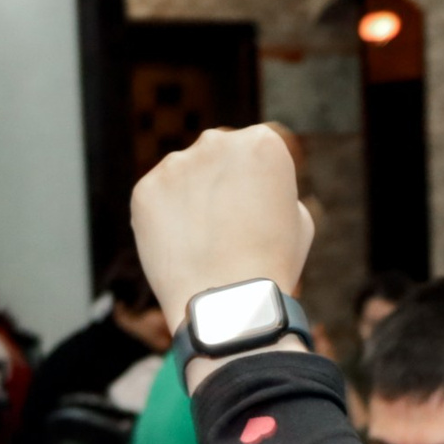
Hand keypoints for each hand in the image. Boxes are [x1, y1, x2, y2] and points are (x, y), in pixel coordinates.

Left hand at [130, 124, 314, 336]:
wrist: (228, 301)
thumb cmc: (273, 264)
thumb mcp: (298, 218)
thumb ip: (273, 190)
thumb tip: (255, 188)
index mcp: (261, 142)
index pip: (254, 149)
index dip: (255, 182)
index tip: (254, 209)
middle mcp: (216, 141)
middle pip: (216, 154)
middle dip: (219, 182)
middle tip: (225, 225)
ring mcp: (176, 164)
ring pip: (183, 175)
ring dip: (190, 198)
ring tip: (202, 242)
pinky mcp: (145, 190)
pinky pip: (156, 198)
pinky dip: (164, 219)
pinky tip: (181, 247)